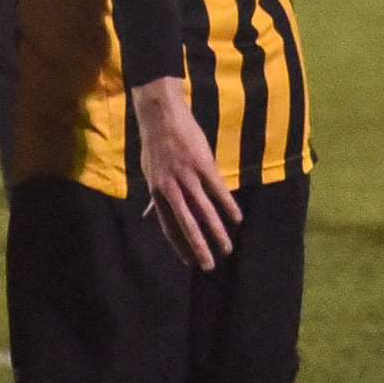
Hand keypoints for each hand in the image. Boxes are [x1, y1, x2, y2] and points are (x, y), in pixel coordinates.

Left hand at [133, 77, 240, 270]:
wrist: (161, 116)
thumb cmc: (155, 145)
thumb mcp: (149, 174)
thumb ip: (152, 198)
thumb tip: (146, 216)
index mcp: (157, 193)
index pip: (169, 226)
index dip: (180, 246)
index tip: (190, 263)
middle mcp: (171, 189)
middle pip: (186, 225)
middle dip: (199, 248)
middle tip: (209, 266)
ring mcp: (187, 176)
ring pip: (204, 211)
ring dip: (217, 232)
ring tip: (228, 247)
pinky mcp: (203, 165)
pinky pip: (218, 190)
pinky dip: (228, 205)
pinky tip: (237, 218)